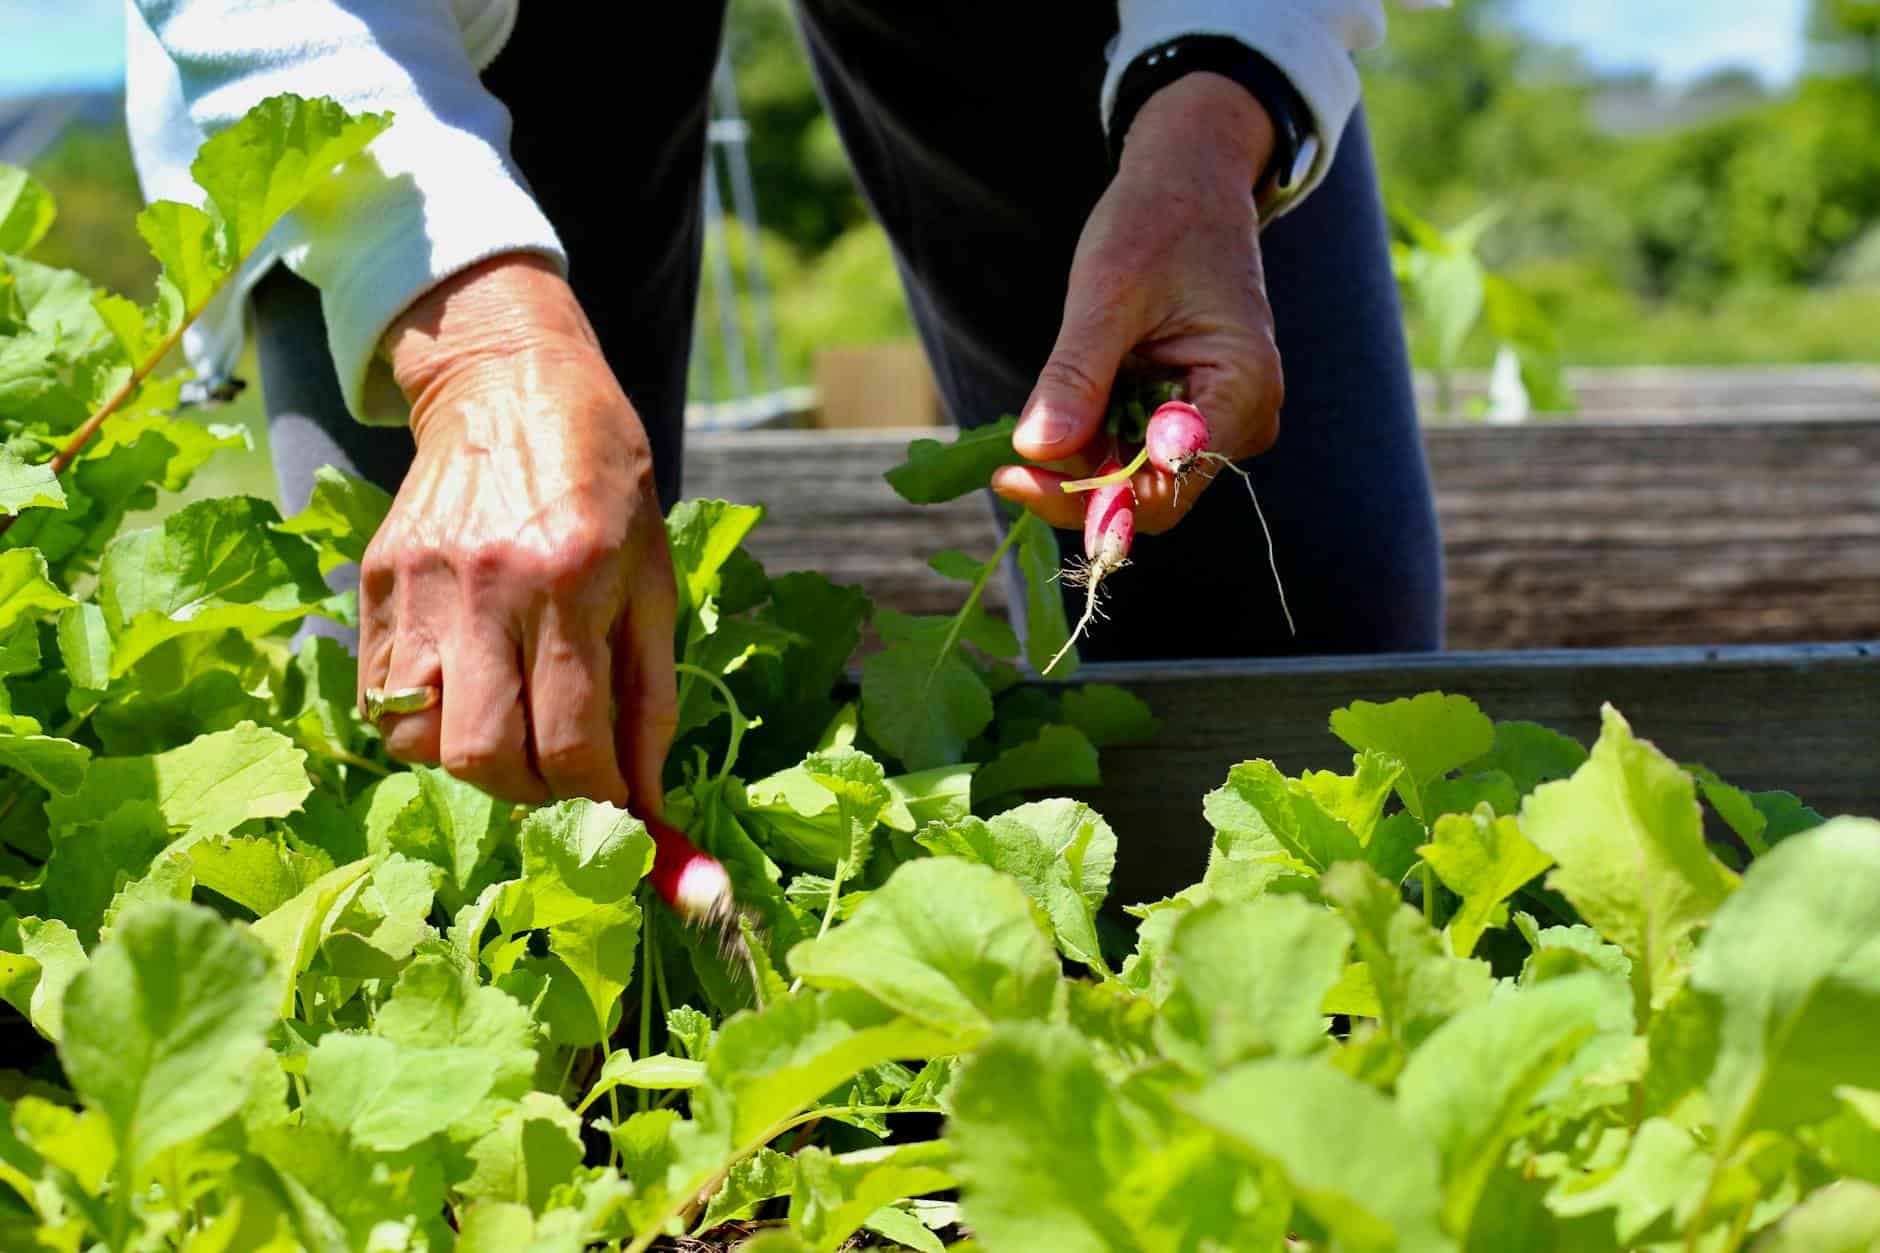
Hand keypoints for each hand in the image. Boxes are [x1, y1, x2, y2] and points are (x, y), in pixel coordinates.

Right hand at [358, 253, 678, 809]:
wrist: (509, 381)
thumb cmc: (605, 480)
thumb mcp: (654, 579)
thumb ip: (650, 696)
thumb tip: (646, 804)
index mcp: (573, 580)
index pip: (572, 744)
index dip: (601, 803)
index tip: (620, 813)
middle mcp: (487, 586)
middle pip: (485, 758)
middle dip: (534, 794)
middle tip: (565, 775)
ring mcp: (418, 585)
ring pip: (420, 741)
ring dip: (473, 760)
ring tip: (514, 726)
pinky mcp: (374, 582)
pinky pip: (380, 697)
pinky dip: (423, 722)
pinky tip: (467, 691)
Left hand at [993, 73, 1284, 532]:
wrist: (1190, 183)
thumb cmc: (1159, 222)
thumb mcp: (1109, 292)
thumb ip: (1077, 373)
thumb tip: (1035, 448)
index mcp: (1241, 391)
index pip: (1164, 486)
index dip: (1090, 497)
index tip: (1014, 476)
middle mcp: (1239, 421)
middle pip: (1151, 495)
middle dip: (1077, 489)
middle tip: (1005, 470)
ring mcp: (1215, 422)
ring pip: (1136, 478)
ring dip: (1077, 469)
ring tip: (1017, 450)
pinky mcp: (1186, 415)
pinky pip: (1132, 449)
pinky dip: (1087, 445)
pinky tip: (1050, 426)